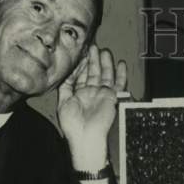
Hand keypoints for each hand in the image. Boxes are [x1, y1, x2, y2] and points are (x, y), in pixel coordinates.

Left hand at [58, 45, 127, 171]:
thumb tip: (66, 73)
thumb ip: (65, 86)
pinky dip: (120, 74)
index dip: (81, 64)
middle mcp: (91, 93)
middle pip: (93, 73)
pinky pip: (118, 84)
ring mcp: (102, 95)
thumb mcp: (63, 102)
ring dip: (105, 63)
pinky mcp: (112, 98)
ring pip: (105, 75)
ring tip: (104, 51)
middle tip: (93, 47)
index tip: (81, 53)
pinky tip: (120, 64)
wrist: (86, 136)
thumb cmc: (73, 125)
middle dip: (93, 60)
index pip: (80, 76)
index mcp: (78, 94)